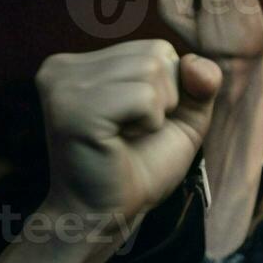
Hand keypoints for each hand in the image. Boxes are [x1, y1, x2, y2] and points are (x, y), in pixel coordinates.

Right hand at [37, 39, 222, 222]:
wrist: (108, 213)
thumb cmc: (142, 166)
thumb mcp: (182, 118)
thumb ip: (199, 84)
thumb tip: (196, 63)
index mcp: (79, 64)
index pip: (156, 49)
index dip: (169, 91)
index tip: (138, 122)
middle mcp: (62, 68)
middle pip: (156, 55)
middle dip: (165, 100)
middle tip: (134, 132)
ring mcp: (63, 86)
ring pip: (152, 72)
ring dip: (157, 113)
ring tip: (126, 136)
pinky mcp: (74, 109)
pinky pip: (144, 97)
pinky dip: (149, 122)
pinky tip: (121, 140)